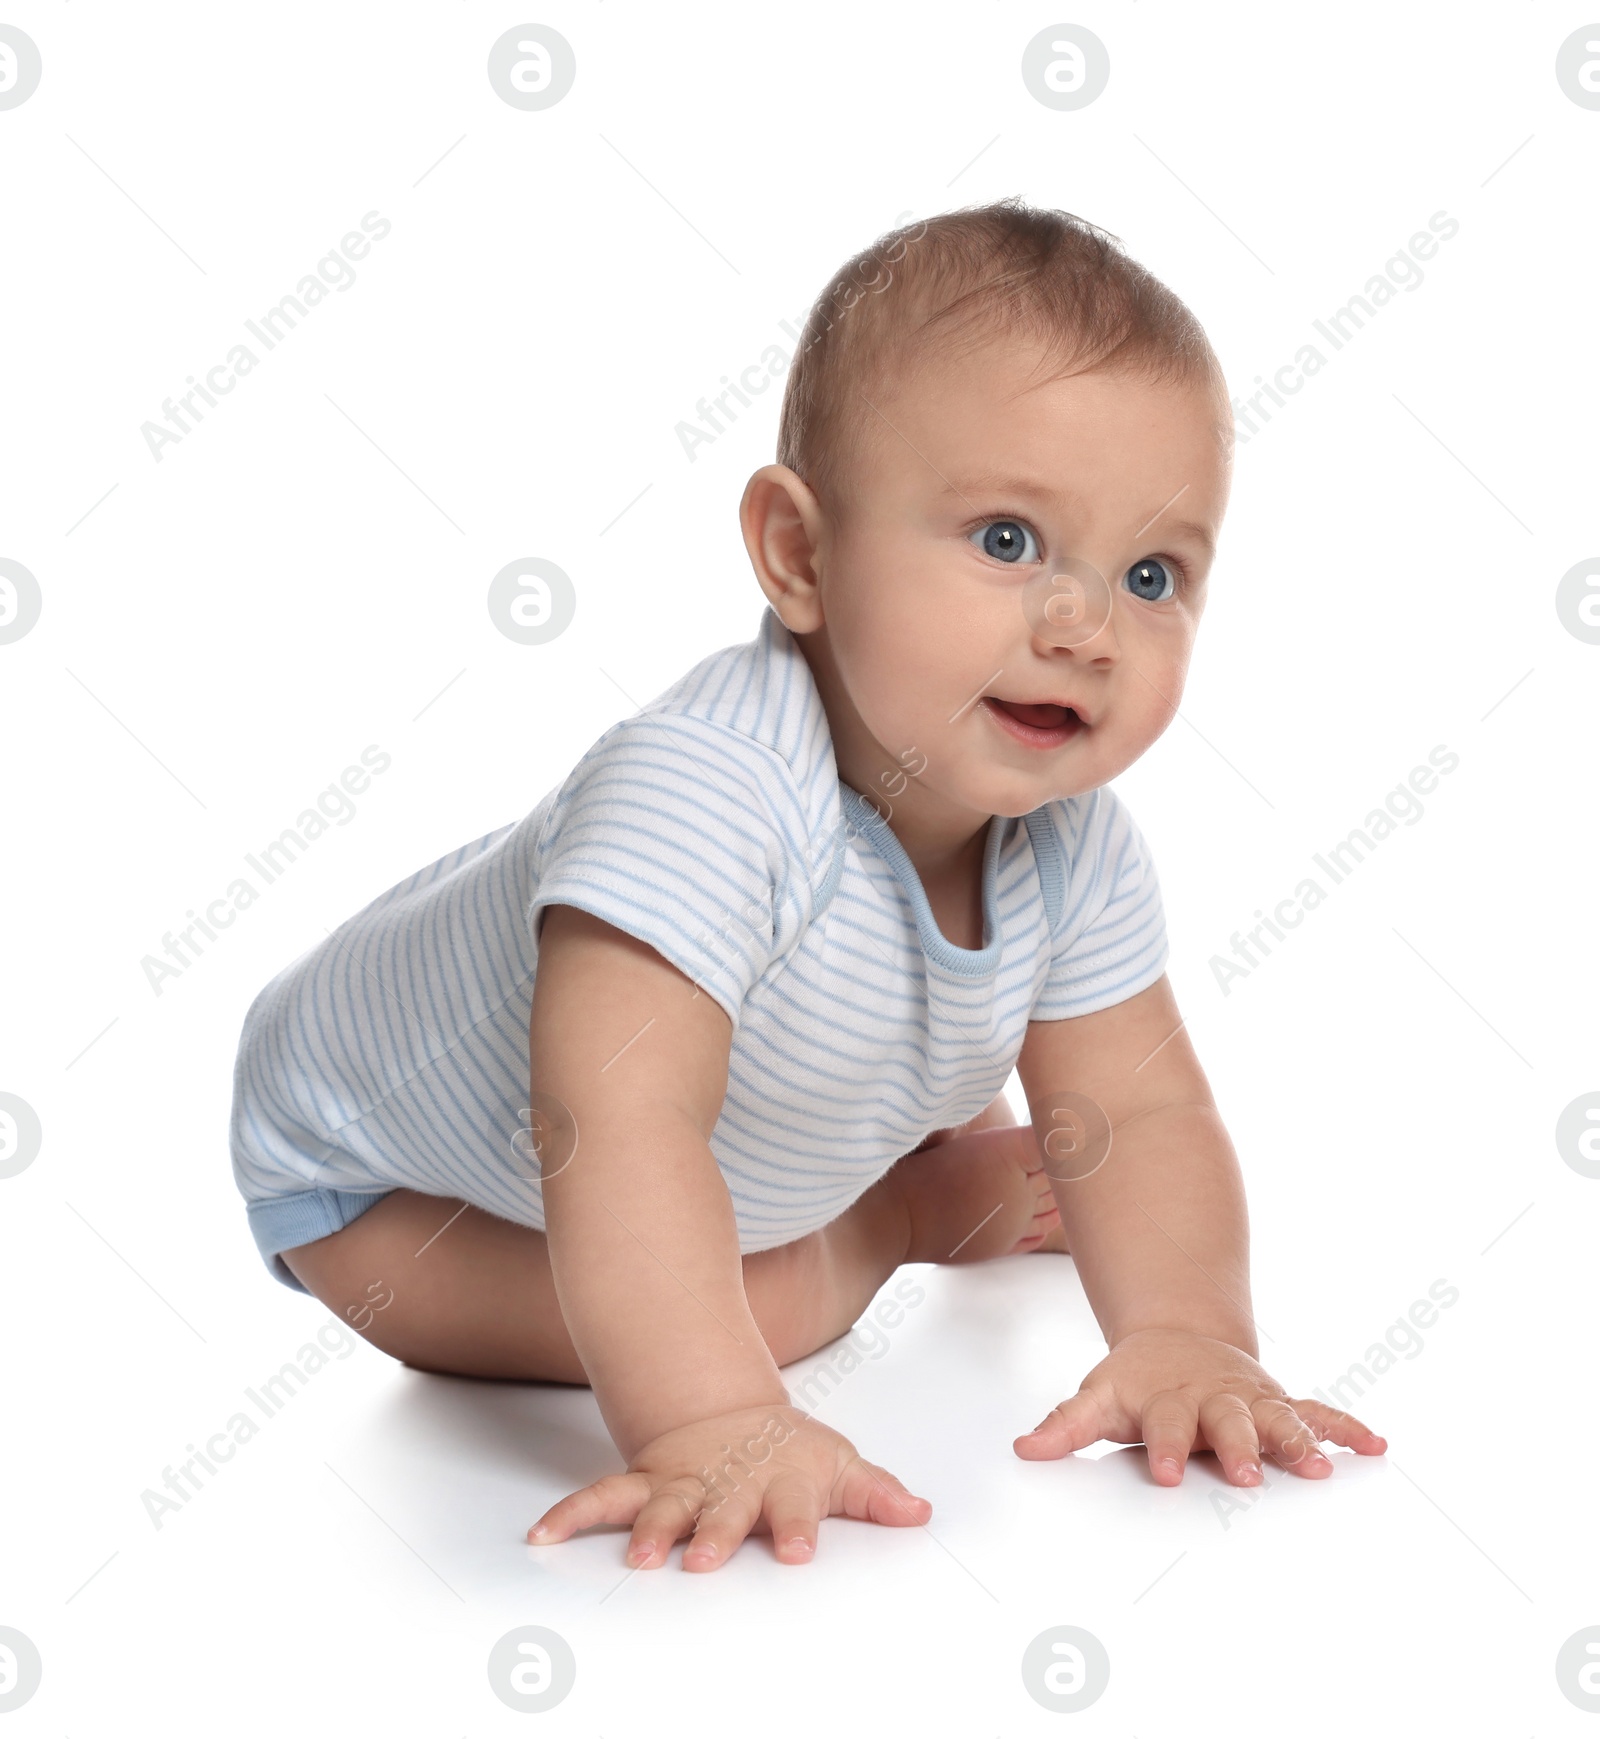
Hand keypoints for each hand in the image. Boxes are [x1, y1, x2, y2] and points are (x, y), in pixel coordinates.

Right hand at [527, 1402, 930, 1569]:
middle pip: (722, 1511)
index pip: (795, 1507)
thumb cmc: (789, 1453)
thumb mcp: (839, 1466)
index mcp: (779, 1482)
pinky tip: (543, 1535)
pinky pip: (602, 1498)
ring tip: (636, 1558)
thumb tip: (920, 1512)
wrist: (732, 1414)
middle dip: (714, 1534)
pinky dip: (570, 1514)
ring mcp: (682, 1485)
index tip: (800, 1553)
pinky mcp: (645, 1486)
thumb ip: (875, 1494)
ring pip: (660, 1507)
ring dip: (647, 1531)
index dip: (798, 1528)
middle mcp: (727, 1485)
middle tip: (706, 1560)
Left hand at [1013, 1327, 1387, 1485]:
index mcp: (1168, 1401)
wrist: (1176, 1338)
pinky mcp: (1277, 1402)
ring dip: (1298, 1441)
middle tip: (1246, 1475)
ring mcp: (1249, 1400)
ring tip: (1319, 1468)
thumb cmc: (1137, 1380)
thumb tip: (1024, 1451)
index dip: (1165, 1448)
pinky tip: (1376, 1446)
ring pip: (1277, 1418)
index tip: (1167, 1474)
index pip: (1165, 1426)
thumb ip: (1065, 1426)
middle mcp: (1214, 1399)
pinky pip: (1316, 1412)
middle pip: (1227, 1423)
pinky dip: (1345, 1428)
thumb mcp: (1098, 1397)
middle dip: (1238, 1448)